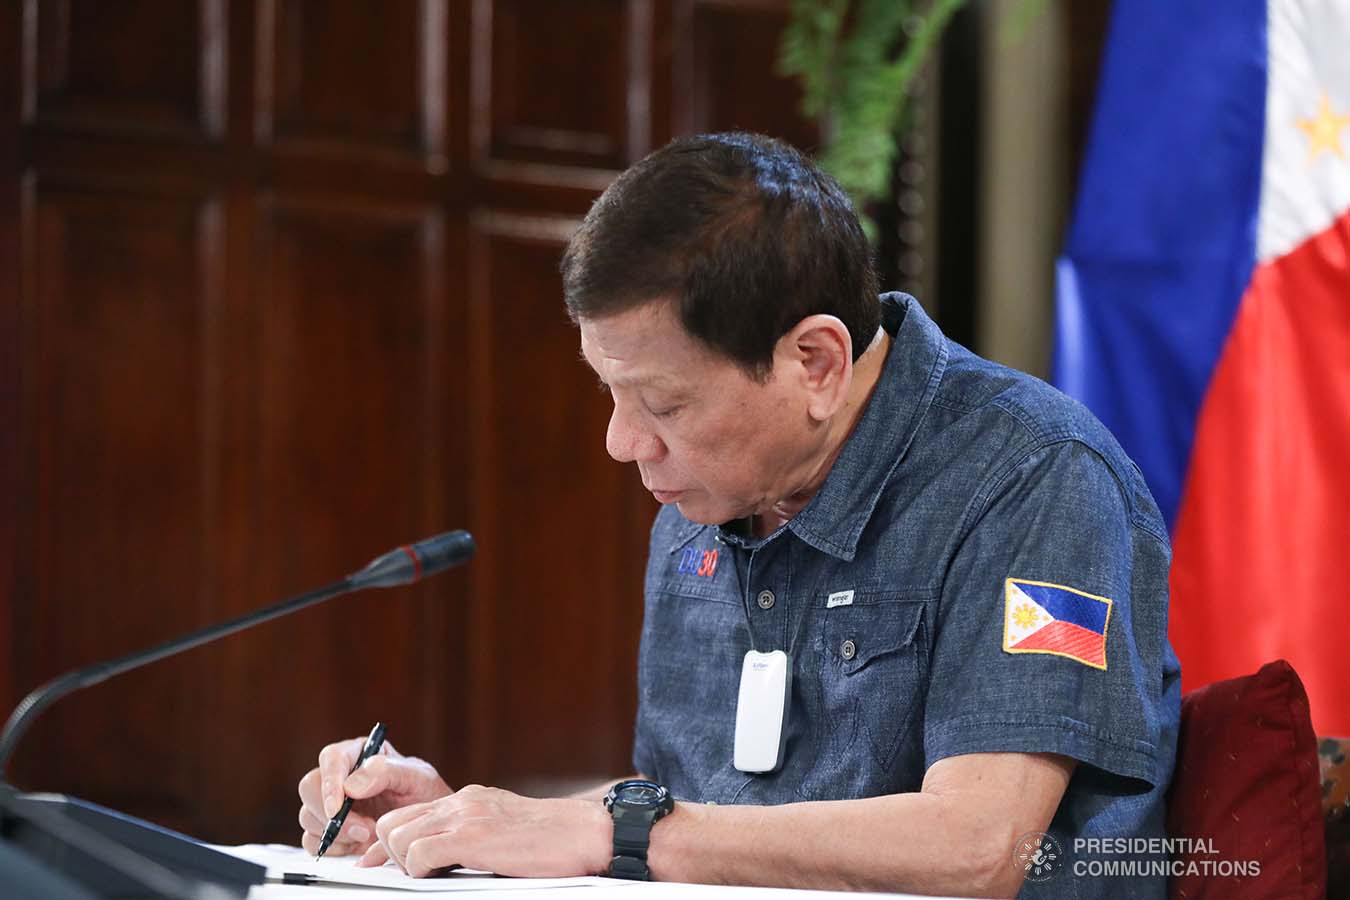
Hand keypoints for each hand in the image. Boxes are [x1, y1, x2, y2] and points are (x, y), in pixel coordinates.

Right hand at [297, 738, 451, 856]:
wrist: (427, 824)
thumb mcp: (417, 777)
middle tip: (362, 830)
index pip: (331, 758)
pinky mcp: (330, 829)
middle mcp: (340, 776)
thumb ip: (386, 772)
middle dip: (331, 814)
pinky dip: (332, 848)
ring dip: (336, 833)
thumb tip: (350, 785)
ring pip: (308, 816)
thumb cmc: (424, 793)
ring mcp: (332, 803)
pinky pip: (311, 840)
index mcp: (359, 753)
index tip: (337, 810)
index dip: (329, 783)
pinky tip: (356, 846)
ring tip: (369, 835)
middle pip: (310, 788)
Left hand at [358, 785, 611, 877]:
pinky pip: (420, 854)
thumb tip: (439, 856)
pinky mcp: (472, 837)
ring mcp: (465, 817)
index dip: (386, 844)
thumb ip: (471, 834)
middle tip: (415, 874)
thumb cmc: (550, 840)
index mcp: (466, 800)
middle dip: (391, 854)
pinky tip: (441, 877)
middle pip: (393, 823)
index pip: (408, 814)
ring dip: (405, 864)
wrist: (583, 833)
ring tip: (430, 876)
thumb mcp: (502, 828)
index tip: (374, 864)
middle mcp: (461, 802)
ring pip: (398, 837)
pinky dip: (419, 871)